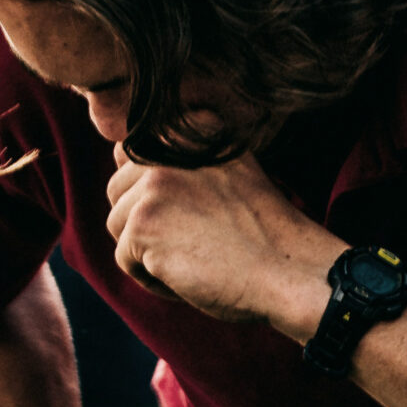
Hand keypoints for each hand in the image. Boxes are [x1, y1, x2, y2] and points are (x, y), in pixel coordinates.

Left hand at [105, 146, 346, 336]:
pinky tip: (189, 278)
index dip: (148, 192)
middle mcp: (170, 145)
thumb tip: (123, 157)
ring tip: (193, 259)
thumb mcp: (229, 174)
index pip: (131, 152)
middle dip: (144, 224)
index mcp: (193, 127)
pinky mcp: (143, 224)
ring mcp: (155, 183)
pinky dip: (151, 279)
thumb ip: (183, 161)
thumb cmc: (264, 234)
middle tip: (193, 243)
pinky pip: (124, 259)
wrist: (289, 270)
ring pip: (117, 225)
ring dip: (147, 252)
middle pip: (117, 190)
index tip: (186, 216)